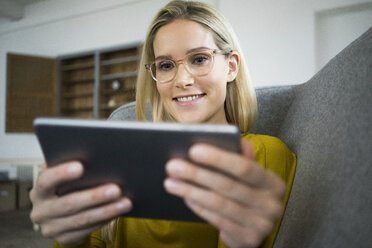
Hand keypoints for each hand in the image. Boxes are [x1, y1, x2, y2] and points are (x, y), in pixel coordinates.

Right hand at [29, 161, 131, 244]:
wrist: (60, 212)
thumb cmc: (67, 187)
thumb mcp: (64, 176)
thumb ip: (72, 166)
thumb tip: (97, 157)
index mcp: (39, 191)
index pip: (46, 181)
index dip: (61, 173)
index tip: (80, 166)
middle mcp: (41, 211)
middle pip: (69, 204)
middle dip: (95, 197)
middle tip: (116, 189)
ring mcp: (51, 227)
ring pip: (82, 219)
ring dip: (106, 211)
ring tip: (125, 202)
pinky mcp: (64, 238)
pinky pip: (87, 230)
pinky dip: (105, 220)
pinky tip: (117, 212)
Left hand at [164, 140, 285, 247]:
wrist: (255, 230)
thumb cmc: (248, 194)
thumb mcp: (250, 177)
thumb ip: (243, 159)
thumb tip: (239, 141)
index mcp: (273, 183)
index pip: (245, 167)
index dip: (218, 158)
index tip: (193, 150)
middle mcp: (272, 204)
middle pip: (228, 186)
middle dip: (197, 174)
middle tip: (172, 165)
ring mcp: (262, 225)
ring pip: (219, 203)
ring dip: (191, 191)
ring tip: (170, 182)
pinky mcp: (248, 239)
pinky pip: (217, 220)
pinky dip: (198, 207)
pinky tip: (185, 196)